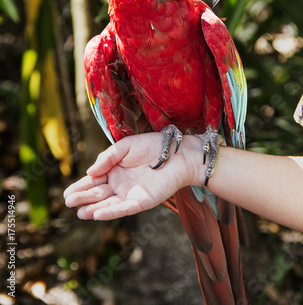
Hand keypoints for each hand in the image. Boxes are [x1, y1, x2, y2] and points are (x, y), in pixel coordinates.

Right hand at [64, 133, 202, 219]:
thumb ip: (107, 158)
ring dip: (94, 209)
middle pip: (98, 194)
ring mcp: (130, 194)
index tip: (66, 194)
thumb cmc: (152, 146)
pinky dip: (111, 212)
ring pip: (108, 204)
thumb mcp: (125, 147)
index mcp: (114, 171)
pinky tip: (98, 214)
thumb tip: (90, 172)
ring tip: (79, 212)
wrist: (177, 152)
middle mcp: (120, 185)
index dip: (80, 187)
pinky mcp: (142, 202)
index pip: (94, 181)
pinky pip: (124, 209)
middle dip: (83, 198)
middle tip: (68, 202)